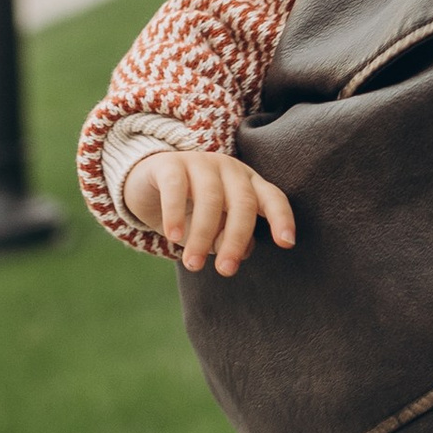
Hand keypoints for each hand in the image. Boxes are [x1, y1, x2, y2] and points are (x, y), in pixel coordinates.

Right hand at [119, 147, 297, 275]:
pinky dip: (176, 213)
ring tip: (193, 263)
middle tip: (226, 270)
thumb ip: (229, 238)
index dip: (282, 218)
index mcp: (247, 183)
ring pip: (211, 198)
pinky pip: (176, 187)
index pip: (272, 197)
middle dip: (236, 238)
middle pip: (243, 202)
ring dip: (203, 234)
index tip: (287, 243)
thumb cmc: (190, 210)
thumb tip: (241, 252)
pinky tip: (173, 236)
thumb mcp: (213, 228)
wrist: (146, 184)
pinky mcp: (170, 164)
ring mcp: (200, 162)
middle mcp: (229, 169)